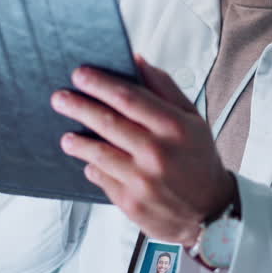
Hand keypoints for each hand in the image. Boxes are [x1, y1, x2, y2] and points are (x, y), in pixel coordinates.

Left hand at [53, 54, 235, 244]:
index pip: (129, 97)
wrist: (210, 212)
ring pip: (98, 153)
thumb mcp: (193, 119)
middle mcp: (157, 153)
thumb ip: (164, 88)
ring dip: (77, 142)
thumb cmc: (199, 160)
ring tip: (68, 137)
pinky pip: (101, 178)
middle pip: (107, 122)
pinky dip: (92, 167)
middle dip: (78, 106)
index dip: (100, 83)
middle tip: (60, 98)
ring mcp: (142, 180)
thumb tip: (137, 60)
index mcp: (174, 127)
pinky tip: (91, 162)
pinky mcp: (130, 202)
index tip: (81, 75)